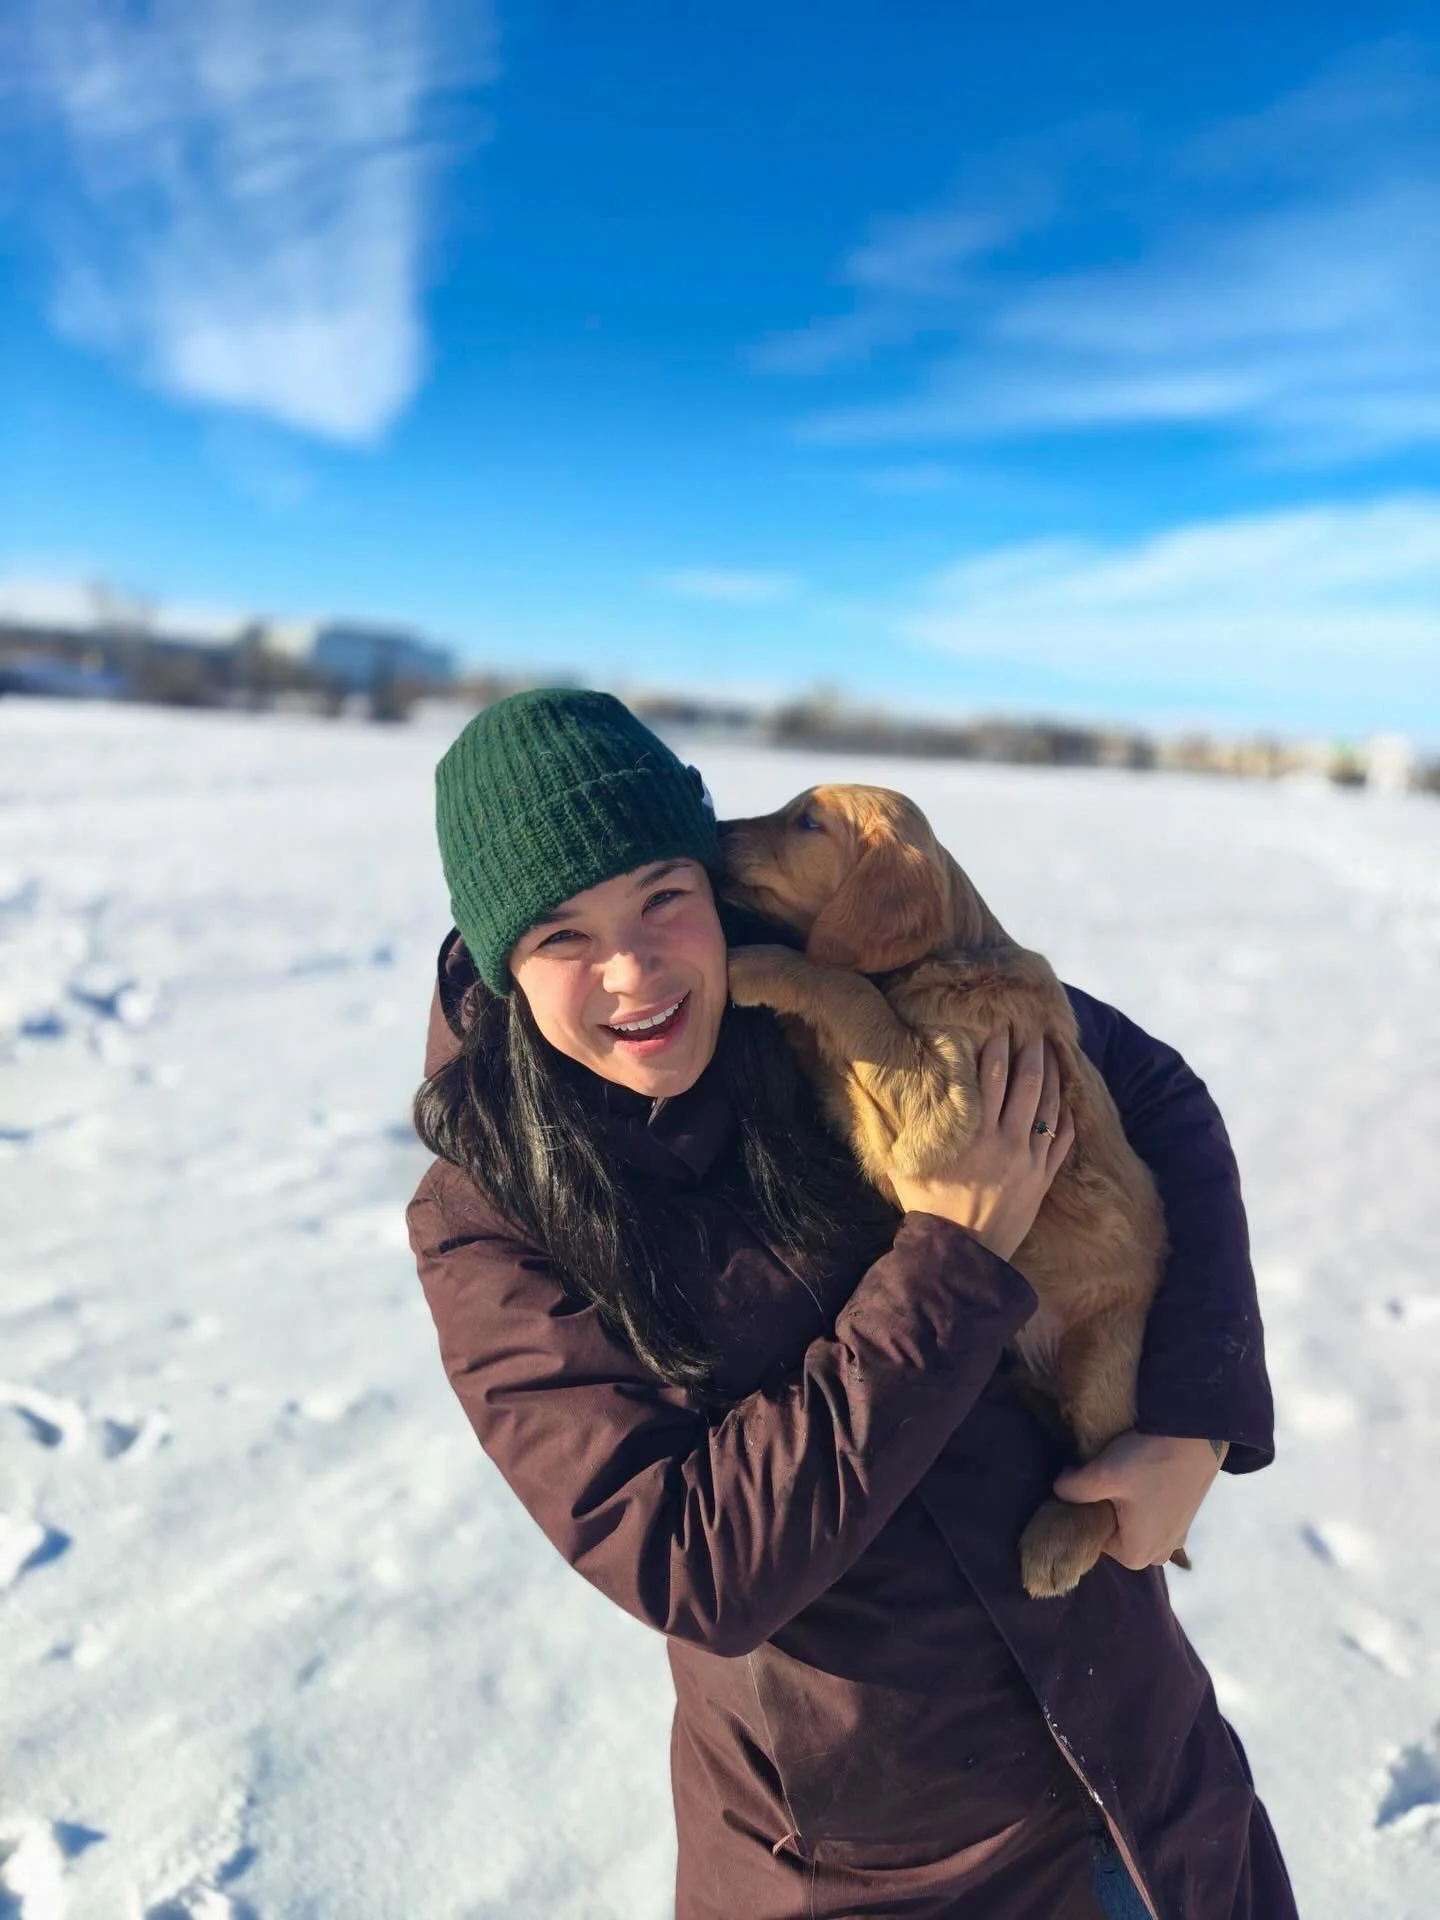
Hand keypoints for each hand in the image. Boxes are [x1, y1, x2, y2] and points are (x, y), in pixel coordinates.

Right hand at [889, 1032, 1074, 1261]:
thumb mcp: (906, 1164)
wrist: (959, 1257)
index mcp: (973, 1134)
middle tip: (1031, 1030)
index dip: (997, 1048)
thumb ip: (905, 1128)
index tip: (1000, 1027)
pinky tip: (1066, 1099)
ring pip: (1049, 1107)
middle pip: (1026, 1084)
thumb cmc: (926, 1209)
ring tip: (1053, 1052)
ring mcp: (1030, 1162)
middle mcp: (1006, 1142)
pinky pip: (1063, 1141)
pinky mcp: (1043, 1181)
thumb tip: (894, 1095)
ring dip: (1052, 1076)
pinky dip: (1067, 1116)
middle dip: (1030, 1052)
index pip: (990, 1077)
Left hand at [1052, 1432, 1222, 1568]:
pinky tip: (1144, 1471)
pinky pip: (1151, 1513)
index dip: (1086, 1505)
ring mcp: (1175, 1538)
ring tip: (1128, 1471)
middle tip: (1109, 1475)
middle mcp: (1158, 1556)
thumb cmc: (1150, 1460)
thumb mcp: (1101, 1475)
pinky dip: (1143, 1495)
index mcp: (1135, 1556)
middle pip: (1113, 1529)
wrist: (1199, 1435)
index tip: (1091, 1480)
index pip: (1093, 1534)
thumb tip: (1060, 1490)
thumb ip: (1070, 1490)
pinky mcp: (1184, 1519)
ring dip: (1124, 1498)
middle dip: (1106, 1504)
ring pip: (1131, 1520)